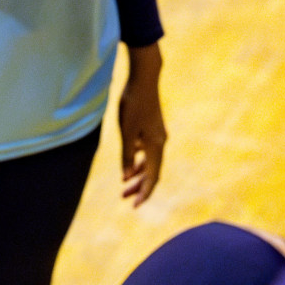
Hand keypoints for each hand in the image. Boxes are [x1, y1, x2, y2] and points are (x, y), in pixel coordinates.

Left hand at [118, 41, 165, 206]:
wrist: (144, 79)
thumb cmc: (133, 104)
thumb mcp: (126, 131)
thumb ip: (126, 154)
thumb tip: (125, 176)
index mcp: (156, 146)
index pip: (152, 177)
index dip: (144, 193)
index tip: (134, 206)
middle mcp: (160, 143)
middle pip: (151, 172)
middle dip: (138, 186)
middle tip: (123, 197)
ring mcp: (158, 135)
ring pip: (149, 161)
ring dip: (137, 174)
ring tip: (124, 184)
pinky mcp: (153, 128)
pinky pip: (147, 151)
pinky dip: (138, 159)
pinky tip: (128, 162)